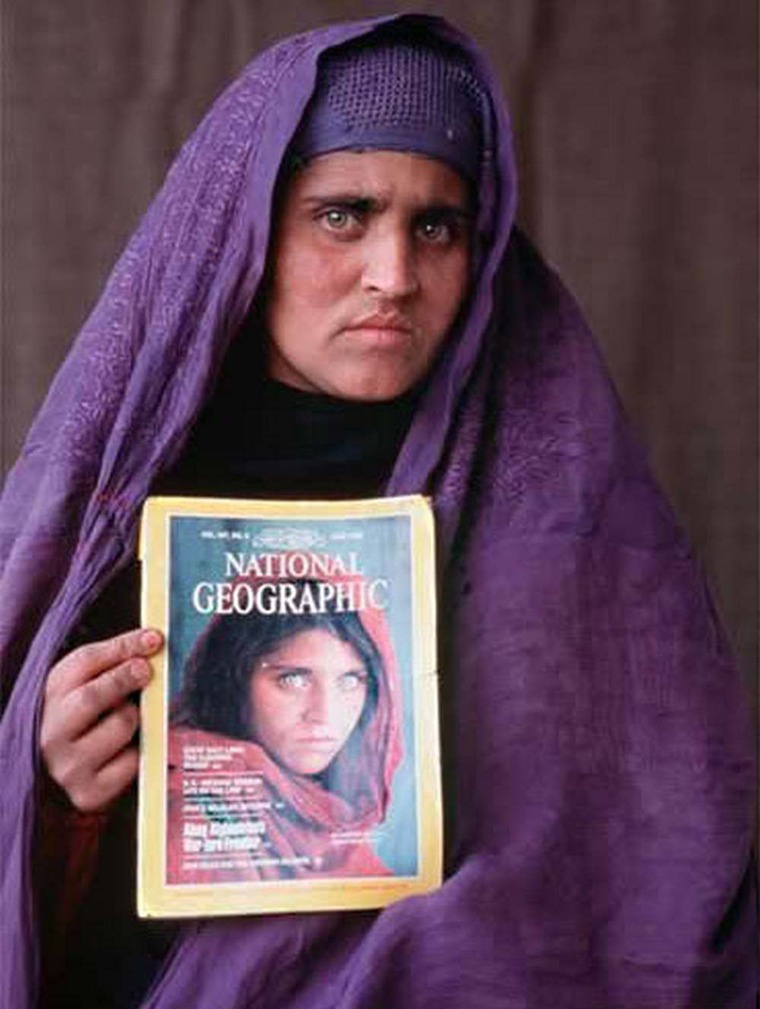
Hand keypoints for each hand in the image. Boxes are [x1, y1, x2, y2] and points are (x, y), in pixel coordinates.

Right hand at [40, 628, 162, 812]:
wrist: (64, 773)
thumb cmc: (85, 719)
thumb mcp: (87, 683)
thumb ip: (115, 659)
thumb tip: (154, 640)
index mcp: (51, 696)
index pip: (85, 663)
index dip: (124, 647)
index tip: (155, 640)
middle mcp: (52, 733)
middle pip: (93, 696)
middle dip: (126, 678)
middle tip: (146, 671)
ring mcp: (68, 766)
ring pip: (120, 726)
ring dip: (134, 717)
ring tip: (127, 719)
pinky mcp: (88, 793)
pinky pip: (132, 762)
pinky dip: (138, 752)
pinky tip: (127, 750)